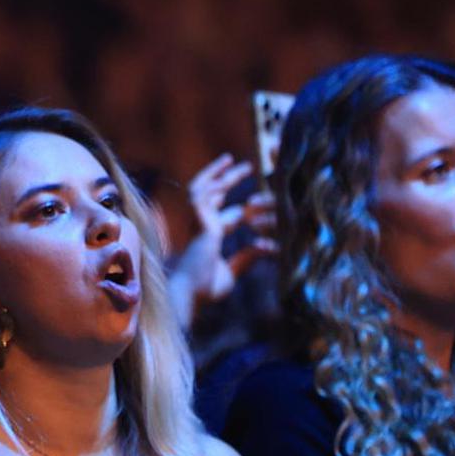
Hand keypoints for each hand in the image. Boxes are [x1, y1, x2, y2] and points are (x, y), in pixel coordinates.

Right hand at [176, 154, 278, 310]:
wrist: (189, 294)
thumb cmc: (205, 290)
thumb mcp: (231, 272)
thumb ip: (246, 258)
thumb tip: (265, 247)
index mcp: (209, 240)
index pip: (226, 218)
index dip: (243, 211)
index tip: (258, 204)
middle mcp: (201, 228)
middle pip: (213, 198)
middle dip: (228, 182)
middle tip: (247, 167)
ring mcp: (198, 224)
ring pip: (204, 190)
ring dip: (219, 175)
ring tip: (234, 161)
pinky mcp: (198, 221)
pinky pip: (203, 195)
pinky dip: (214, 181)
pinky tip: (226, 170)